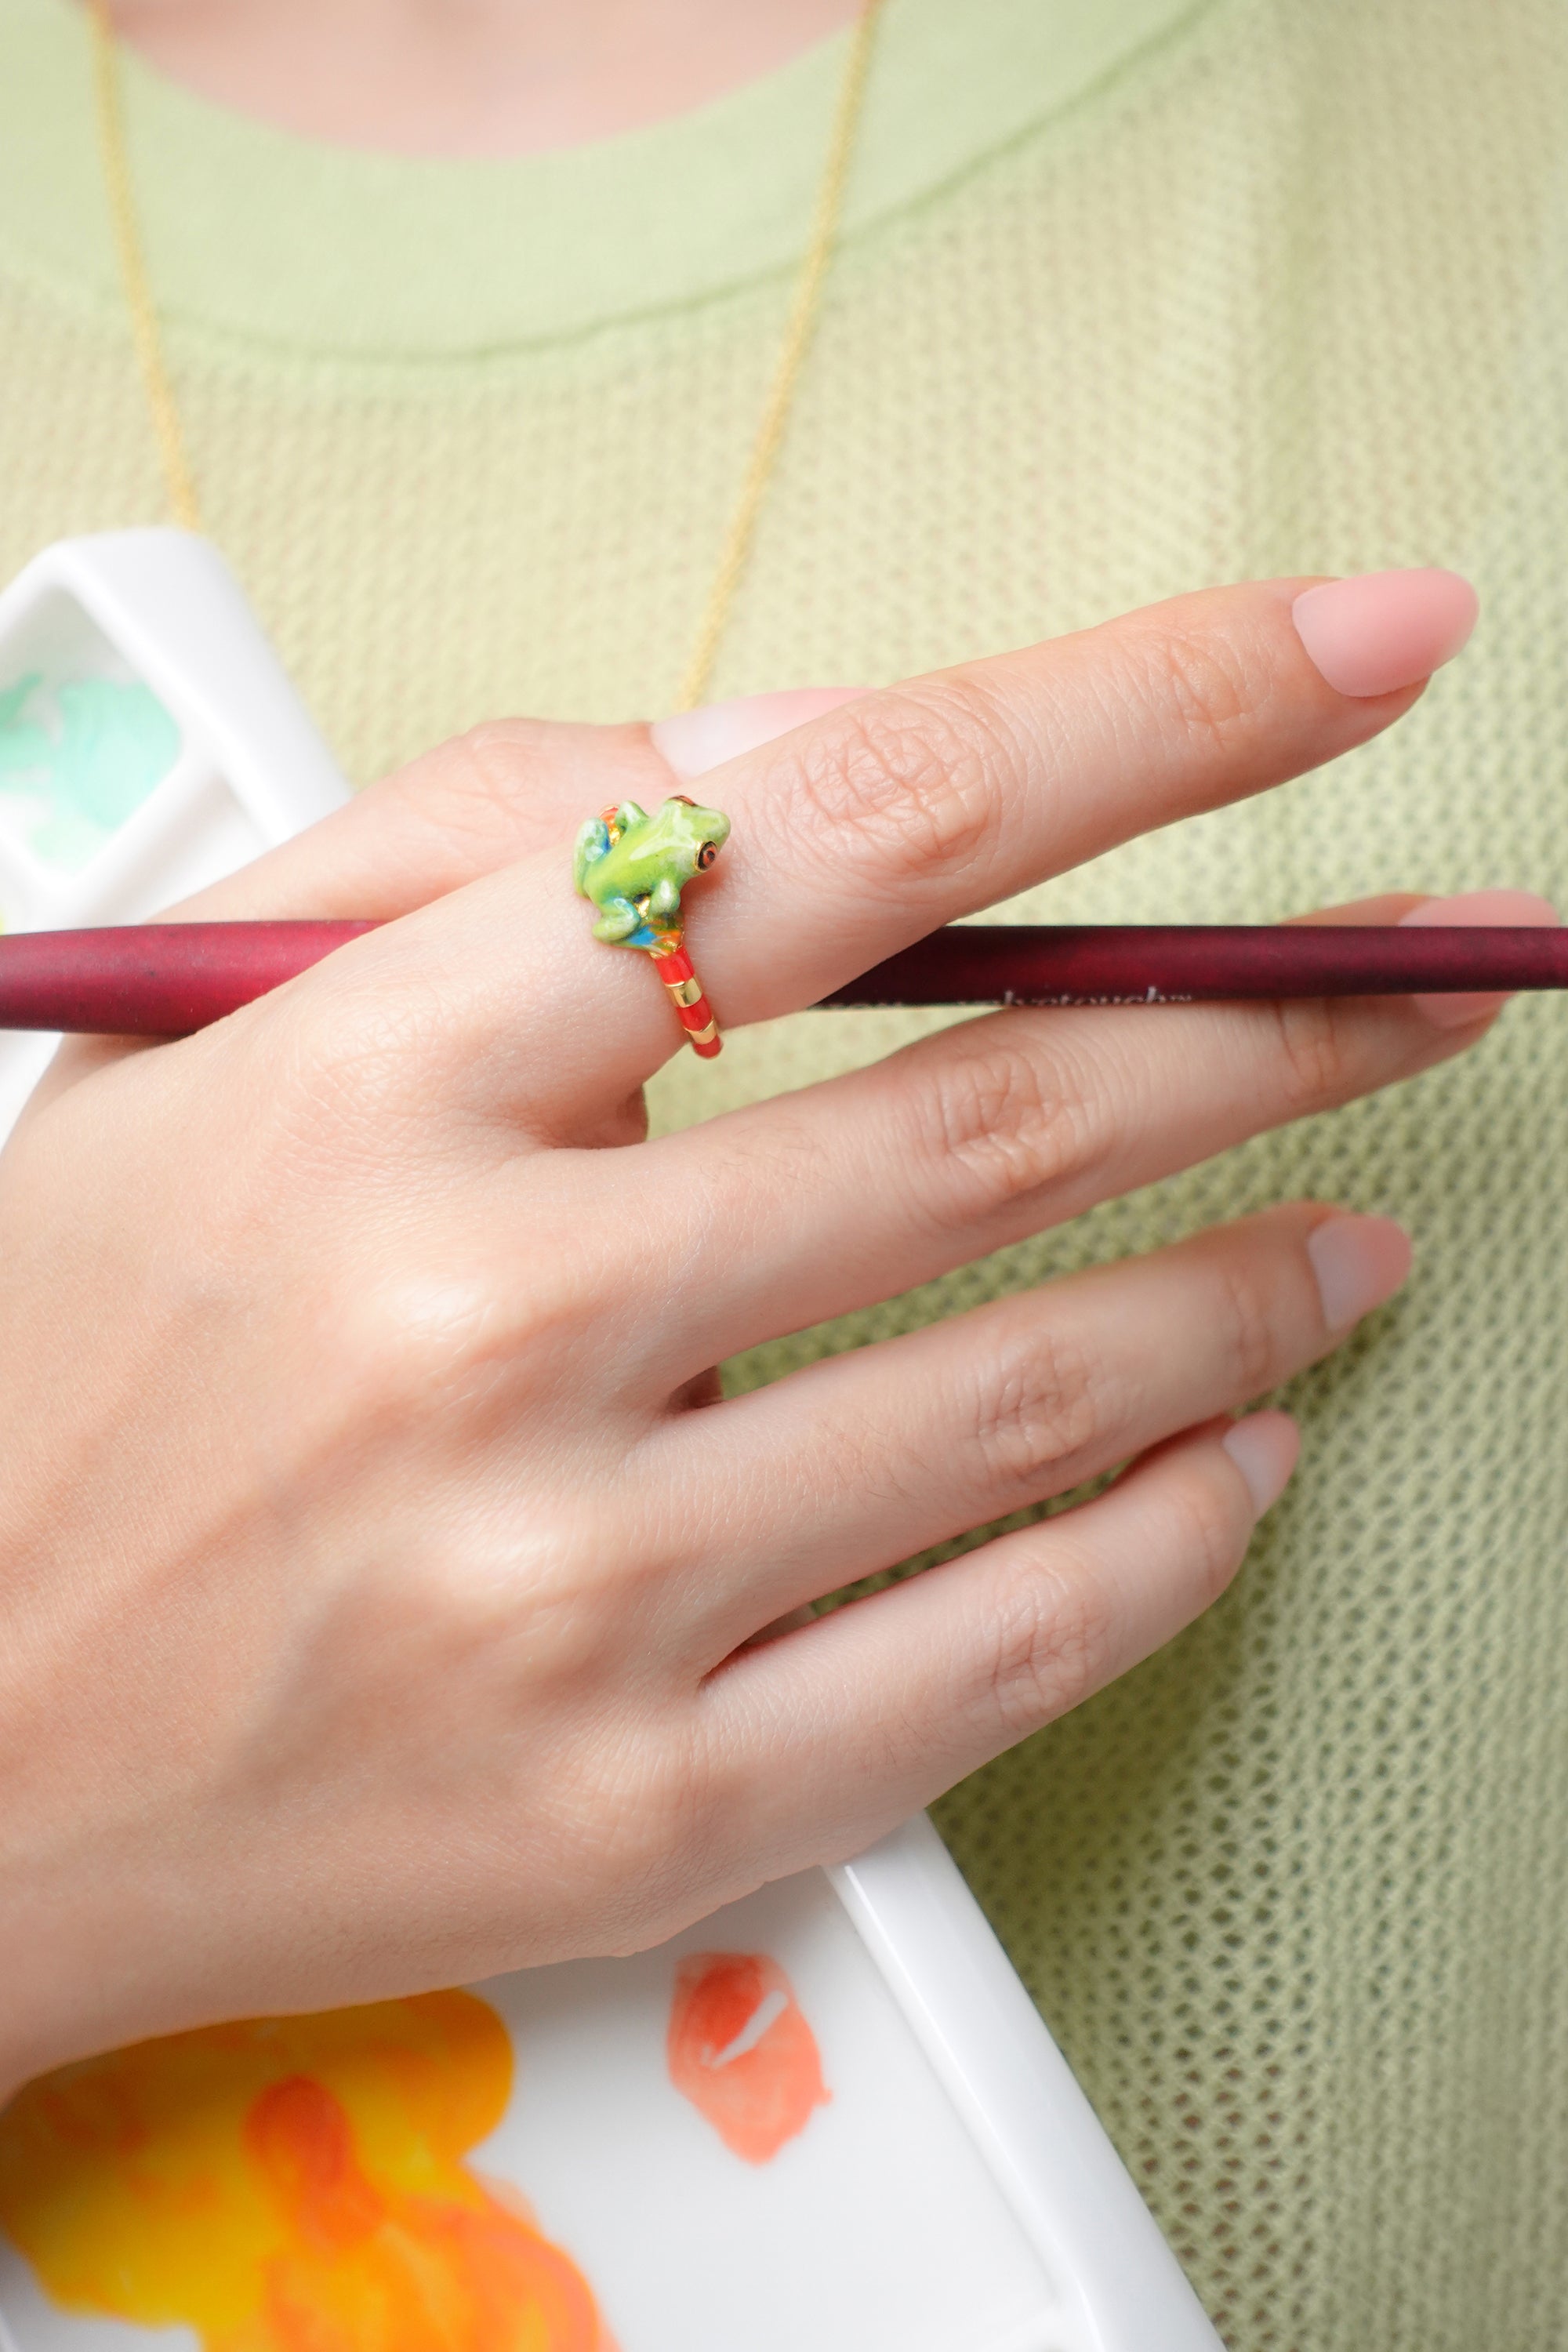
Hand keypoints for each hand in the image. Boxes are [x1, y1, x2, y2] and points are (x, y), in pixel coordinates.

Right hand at [0, 571, 1525, 2092]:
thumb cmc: (68, 1351)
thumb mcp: (212, 1029)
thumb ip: (491, 840)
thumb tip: (825, 762)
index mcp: (368, 1084)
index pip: (839, 827)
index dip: (1149, 709)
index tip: (1362, 639)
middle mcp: (483, 1333)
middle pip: (1001, 1117)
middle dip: (1282, 1017)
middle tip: (1432, 970)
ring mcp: (570, 1598)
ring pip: (1038, 1394)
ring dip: (1260, 1281)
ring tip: (1358, 1221)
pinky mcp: (633, 1817)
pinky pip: (998, 1658)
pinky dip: (1173, 1540)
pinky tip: (1241, 1460)